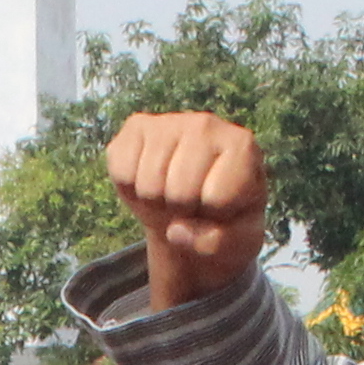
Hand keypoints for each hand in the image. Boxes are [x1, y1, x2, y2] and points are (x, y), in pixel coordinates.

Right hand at [103, 108, 269, 310]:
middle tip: (189, 204)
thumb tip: (174, 231)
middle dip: (181, 210)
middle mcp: (206, 124)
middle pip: (178, 191)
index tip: (219, 206)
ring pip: (147, 184)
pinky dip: (130, 189)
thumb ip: (218, 243)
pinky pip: (121, 172)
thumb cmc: (225, 218)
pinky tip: (149, 181)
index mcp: (242, 146)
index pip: (217, 197)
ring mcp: (169, 121)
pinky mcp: (136, 126)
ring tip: (170, 194)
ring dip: (155, 202)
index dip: (213, 214)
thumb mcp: (239, 240)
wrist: (197, 203)